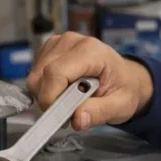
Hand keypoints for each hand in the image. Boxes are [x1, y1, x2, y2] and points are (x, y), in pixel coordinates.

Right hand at [25, 32, 153, 129]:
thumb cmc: (123, 87)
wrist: (125, 77)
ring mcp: (58, 43)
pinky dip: (44, 89)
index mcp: (91, 50)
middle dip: (49, 100)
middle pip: (41, 75)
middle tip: (68, 113)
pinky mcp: (49, 49)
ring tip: (69, 101)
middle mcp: (71, 41)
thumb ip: (100, 112)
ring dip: (46, 95)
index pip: (56, 73)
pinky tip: (63, 91)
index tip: (60, 118)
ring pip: (35, 77)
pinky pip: (35, 74)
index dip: (51, 98)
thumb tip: (77, 119)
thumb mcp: (121, 105)